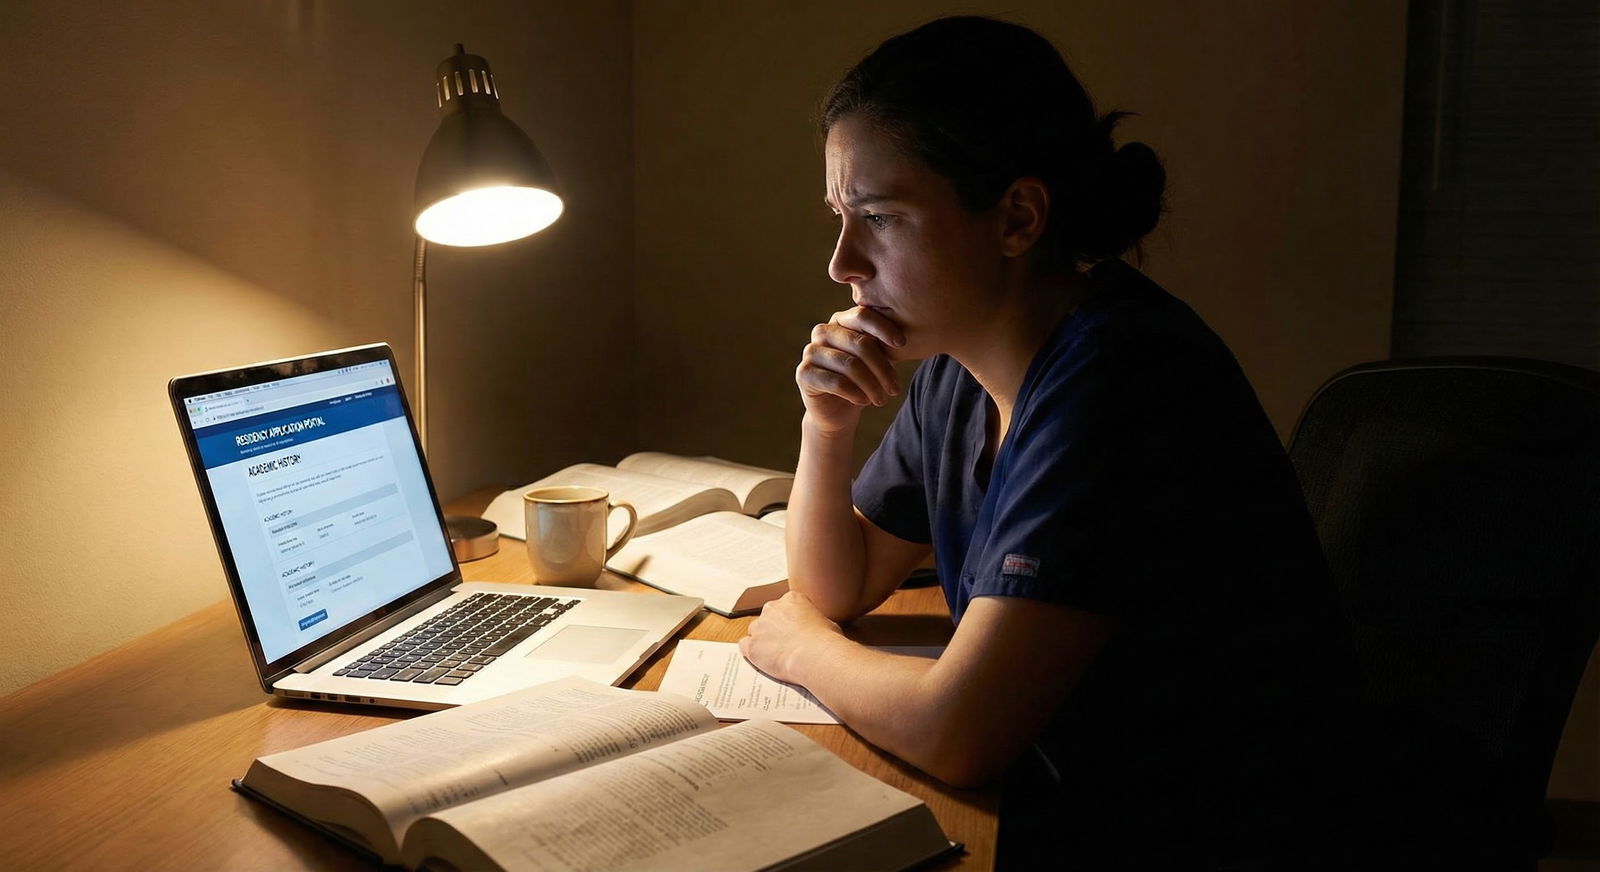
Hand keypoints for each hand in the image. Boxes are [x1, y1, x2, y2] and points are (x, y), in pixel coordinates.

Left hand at [738, 591, 844, 683]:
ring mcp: (760, 627)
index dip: (789, 620)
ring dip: (762, 640)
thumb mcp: (827, 622)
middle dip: (774, 629)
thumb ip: (814, 621)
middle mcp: (772, 608)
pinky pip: (744, 645)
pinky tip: (761, 659)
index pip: (785, 606)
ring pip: (755, 631)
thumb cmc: (826, 641)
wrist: (816, 656)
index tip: (795, 630)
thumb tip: (817, 628)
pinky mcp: (752, 646)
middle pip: (768, 617)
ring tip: (775, 654)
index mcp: (792, 599)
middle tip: (786, 644)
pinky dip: (751, 652)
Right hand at [796, 306, 904, 433]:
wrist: (838, 410)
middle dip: (882, 368)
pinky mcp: (804, 373)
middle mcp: (823, 332)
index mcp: (840, 321)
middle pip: (859, 343)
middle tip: (895, 389)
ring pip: (849, 364)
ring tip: (882, 399)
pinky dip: (855, 393)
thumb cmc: (862, 380)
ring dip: (871, 385)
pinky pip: (835, 381)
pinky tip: (865, 402)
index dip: (884, 328)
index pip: (862, 315)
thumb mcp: (877, 360)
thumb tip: (908, 335)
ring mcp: (811, 351)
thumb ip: (884, 345)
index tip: (903, 345)